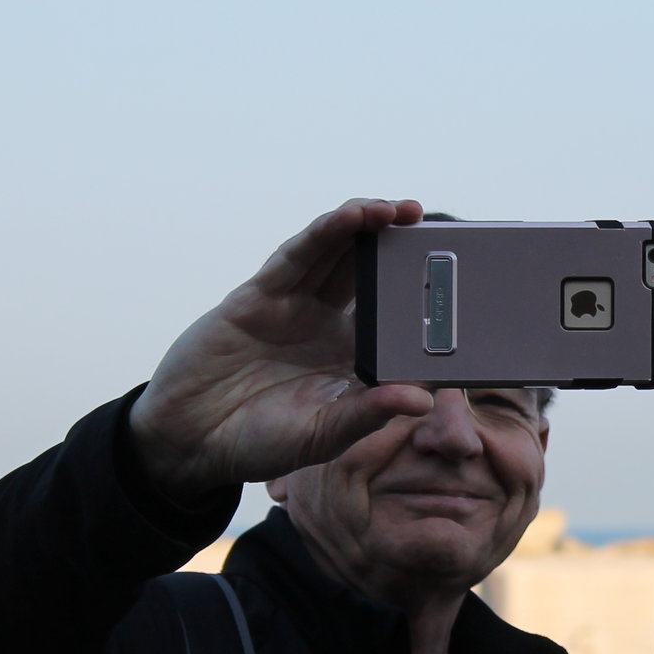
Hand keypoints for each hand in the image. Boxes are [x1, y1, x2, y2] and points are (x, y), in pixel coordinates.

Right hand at [128, 199, 437, 496]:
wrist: (188, 440)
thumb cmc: (258, 442)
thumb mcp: (322, 435)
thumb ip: (368, 414)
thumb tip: (423, 400)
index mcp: (352, 359)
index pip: (397, 320)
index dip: (426, 299)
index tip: (464, 284)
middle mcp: (329, 326)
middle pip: (374, 276)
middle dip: (405, 250)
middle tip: (441, 230)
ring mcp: (296, 306)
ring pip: (340, 255)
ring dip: (370, 227)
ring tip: (402, 211)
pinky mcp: (262, 294)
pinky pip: (300, 256)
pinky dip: (327, 232)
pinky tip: (354, 216)